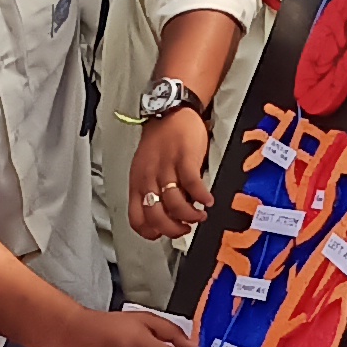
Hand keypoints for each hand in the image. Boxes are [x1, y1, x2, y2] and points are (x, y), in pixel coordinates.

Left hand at [130, 105, 214, 244]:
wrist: (171, 111)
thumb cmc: (160, 141)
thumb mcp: (146, 168)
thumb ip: (153, 191)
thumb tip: (168, 215)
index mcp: (137, 183)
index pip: (137, 219)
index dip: (151, 232)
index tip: (164, 234)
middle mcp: (148, 178)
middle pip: (156, 216)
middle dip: (173, 229)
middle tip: (185, 228)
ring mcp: (166, 168)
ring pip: (175, 205)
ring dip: (190, 216)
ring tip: (200, 215)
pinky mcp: (184, 159)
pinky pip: (193, 185)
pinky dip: (202, 197)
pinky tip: (209, 200)